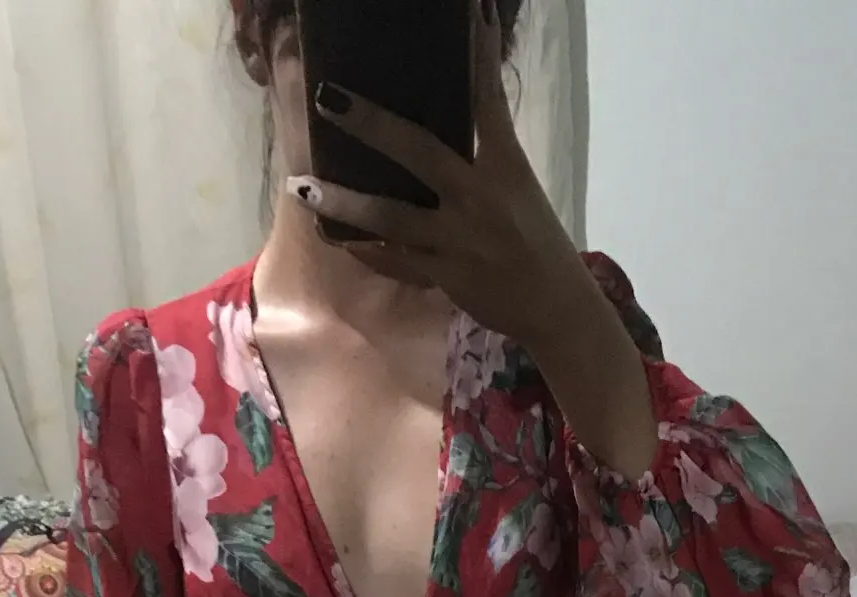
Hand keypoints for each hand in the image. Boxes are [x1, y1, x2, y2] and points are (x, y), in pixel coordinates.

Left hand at [290, 0, 587, 347]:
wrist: (556, 306)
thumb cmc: (538, 241)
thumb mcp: (518, 188)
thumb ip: (483, 155)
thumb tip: (446, 121)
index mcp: (505, 166)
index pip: (486, 97)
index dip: (476, 50)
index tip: (469, 6)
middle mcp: (479, 198)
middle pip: (418, 151)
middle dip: (371, 124)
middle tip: (328, 96)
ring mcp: (458, 240)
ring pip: (391, 218)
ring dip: (344, 203)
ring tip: (301, 186)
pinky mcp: (445, 276)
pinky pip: (396, 262)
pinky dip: (367, 251)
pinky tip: (337, 238)